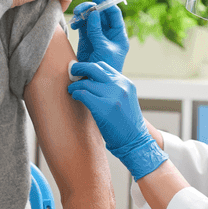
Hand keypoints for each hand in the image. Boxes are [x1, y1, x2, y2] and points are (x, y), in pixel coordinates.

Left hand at [68, 61, 166, 178]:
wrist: (136, 141)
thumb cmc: (127, 124)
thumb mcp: (125, 100)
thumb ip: (113, 89)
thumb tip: (91, 82)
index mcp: (125, 83)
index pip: (103, 67)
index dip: (90, 68)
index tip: (81, 72)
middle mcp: (120, 86)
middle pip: (94, 68)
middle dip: (79, 67)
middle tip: (71, 70)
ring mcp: (113, 95)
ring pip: (86, 82)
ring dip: (75, 85)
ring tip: (71, 90)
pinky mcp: (104, 107)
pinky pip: (83, 94)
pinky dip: (76, 94)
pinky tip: (75, 97)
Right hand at [71, 0, 128, 71]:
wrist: (94, 83)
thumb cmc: (105, 68)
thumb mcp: (103, 49)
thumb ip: (98, 31)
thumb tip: (94, 12)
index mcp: (118, 34)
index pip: (114, 13)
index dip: (106, 2)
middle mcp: (108, 33)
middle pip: (101, 13)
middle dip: (91, 8)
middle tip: (80, 10)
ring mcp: (97, 35)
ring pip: (90, 17)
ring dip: (83, 14)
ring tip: (76, 17)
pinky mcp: (86, 39)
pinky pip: (83, 25)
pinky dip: (78, 22)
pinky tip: (74, 25)